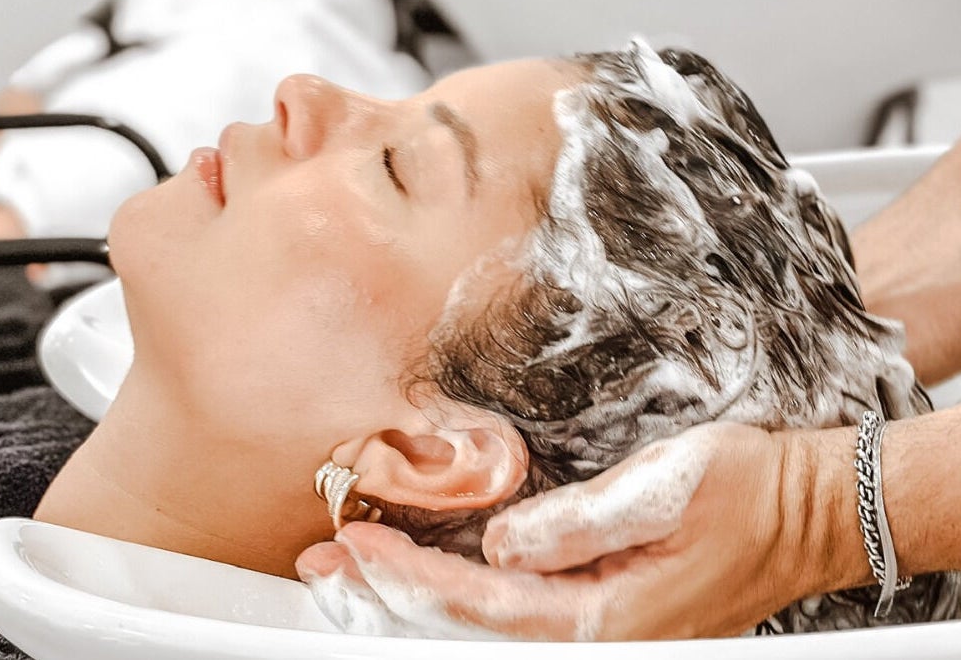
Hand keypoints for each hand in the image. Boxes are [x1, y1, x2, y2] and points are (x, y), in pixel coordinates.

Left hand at [297, 422, 834, 639]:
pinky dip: (457, 593)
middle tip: (322, 569)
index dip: (410, 578)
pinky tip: (427, 575)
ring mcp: (599, 629)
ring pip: (484, 625)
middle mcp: (595, 636)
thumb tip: (499, 545)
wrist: (807, 512)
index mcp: (605, 618)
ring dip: (413, 598)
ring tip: (351, 574)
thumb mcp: (664, 491)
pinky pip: (513, 610)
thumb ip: (576, 525)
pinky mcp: (604, 609)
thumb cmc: (746, 494)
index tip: (354, 546)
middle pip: (469, 631)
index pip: (481, 606)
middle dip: (389, 598)